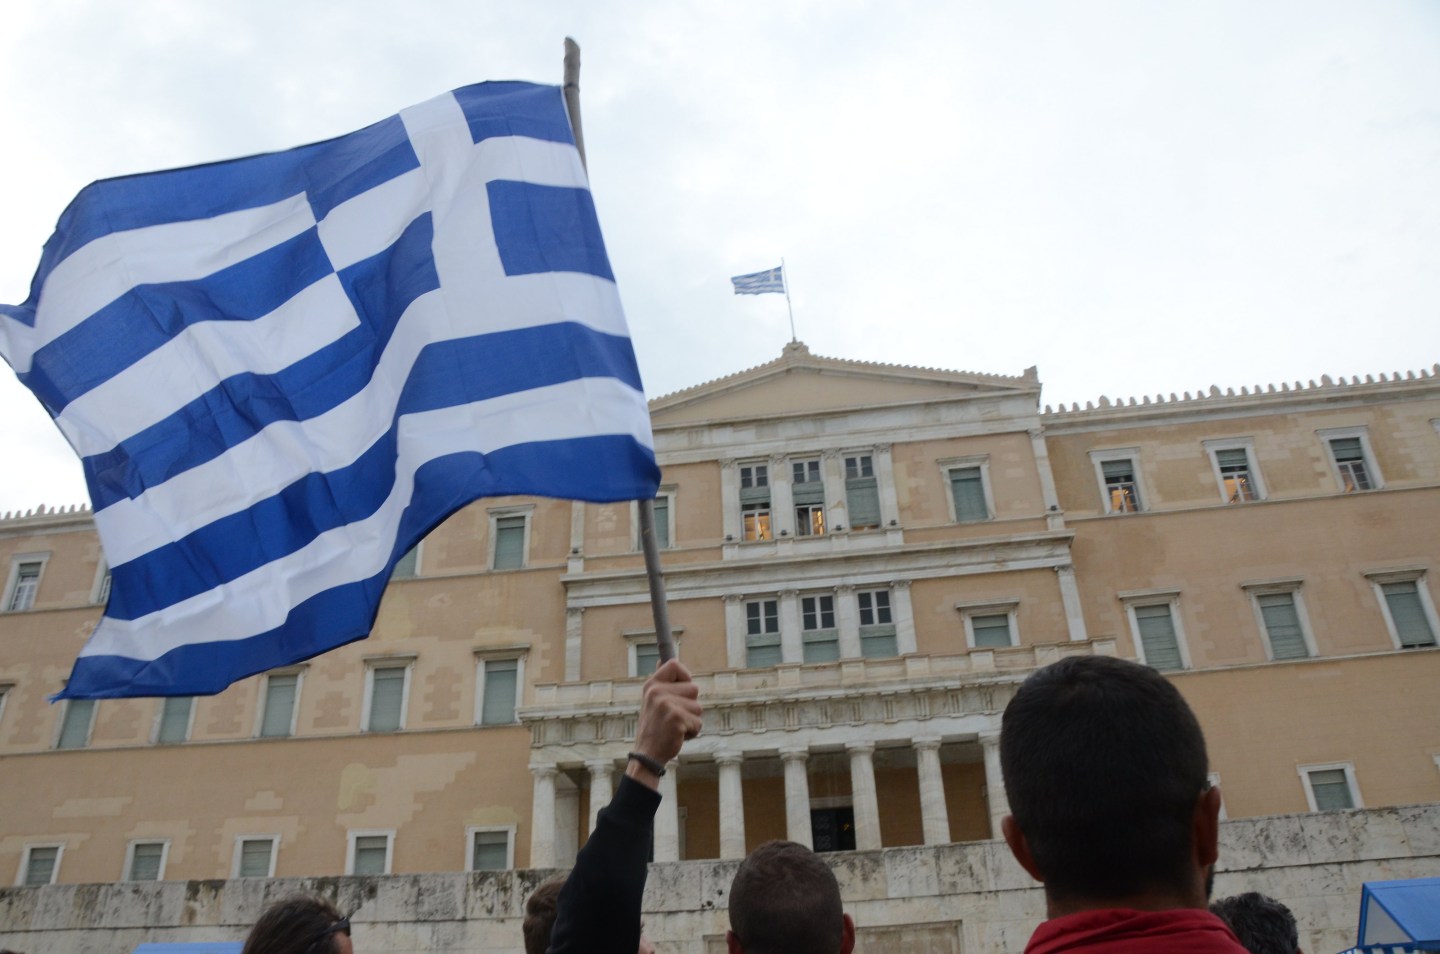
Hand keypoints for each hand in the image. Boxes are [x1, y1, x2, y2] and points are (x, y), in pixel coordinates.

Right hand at [626, 659, 701, 789]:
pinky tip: (678, 736)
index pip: (674, 665)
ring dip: (692, 720)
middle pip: (694, 688)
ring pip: (698, 707)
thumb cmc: (655, 727)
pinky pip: (698, 722)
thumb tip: (664, 660)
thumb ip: (662, 682)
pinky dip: (692, 732)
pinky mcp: (676, 719)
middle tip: (674, 717)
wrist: (647, 754)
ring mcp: (666, 705)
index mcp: (652, 685)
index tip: (682, 688)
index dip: (684, 675)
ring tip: (675, 727)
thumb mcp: (652, 701)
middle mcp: (657, 691)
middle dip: (690, 705)